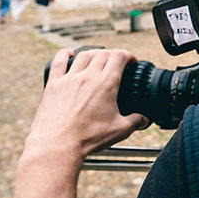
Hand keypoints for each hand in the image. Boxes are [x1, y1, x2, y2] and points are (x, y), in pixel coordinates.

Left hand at [14, 49, 147, 197]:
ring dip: (93, 53)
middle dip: (113, 54)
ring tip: (97, 57)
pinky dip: (64, 54)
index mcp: (106, 84)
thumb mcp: (119, 130)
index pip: (119, 57)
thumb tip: (144, 119)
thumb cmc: (88, 138)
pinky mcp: (53, 84)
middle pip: (102, 53)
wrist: (58, 144)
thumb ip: (135, 122)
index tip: (131, 61)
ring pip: (83, 55)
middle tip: (116, 61)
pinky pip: (58, 62)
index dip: (128, 55)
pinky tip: (68, 53)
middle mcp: (88, 76)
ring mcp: (69, 79)